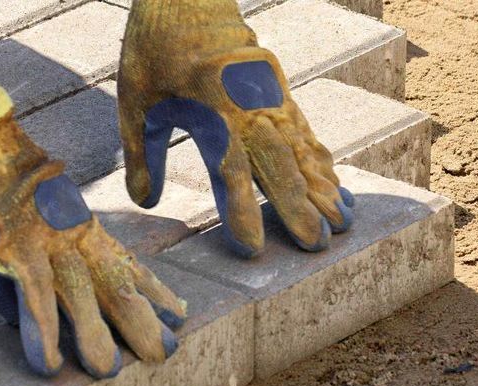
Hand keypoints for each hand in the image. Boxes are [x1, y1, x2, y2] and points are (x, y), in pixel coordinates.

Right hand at [0, 118, 185, 377]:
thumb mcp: (19, 221)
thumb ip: (19, 273)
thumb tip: (14, 317)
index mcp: (80, 227)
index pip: (126, 263)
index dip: (155, 290)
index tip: (181, 313)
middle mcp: (71, 237)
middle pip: (115, 285)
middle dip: (140, 322)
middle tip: (166, 355)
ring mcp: (43, 242)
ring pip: (79, 294)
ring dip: (94, 335)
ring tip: (110, 372)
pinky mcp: (10, 247)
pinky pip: (29, 295)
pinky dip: (40, 331)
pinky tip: (48, 363)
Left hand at [118, 0, 354, 256]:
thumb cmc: (155, 46)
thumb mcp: (136, 99)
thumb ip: (143, 152)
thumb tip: (144, 201)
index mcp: (209, 107)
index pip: (230, 168)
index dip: (241, 210)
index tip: (252, 247)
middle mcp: (248, 103)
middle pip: (279, 162)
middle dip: (300, 207)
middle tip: (317, 245)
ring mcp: (270, 95)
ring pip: (301, 148)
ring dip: (321, 188)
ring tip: (342, 223)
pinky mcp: (278, 89)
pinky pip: (305, 131)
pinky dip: (321, 161)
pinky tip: (336, 185)